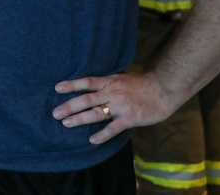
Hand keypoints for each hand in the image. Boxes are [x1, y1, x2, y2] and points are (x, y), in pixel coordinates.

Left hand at [52, 71, 176, 144]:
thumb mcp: (121, 78)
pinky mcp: (129, 118)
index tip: (56, 88)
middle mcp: (112, 93)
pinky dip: (102, 135)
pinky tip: (92, 140)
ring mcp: (120, 106)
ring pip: (96, 113)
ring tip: (66, 123)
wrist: (163, 90)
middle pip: (87, 99)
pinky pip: (113, 128)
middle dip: (70, 106)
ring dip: (80, 119)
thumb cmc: (142, 84)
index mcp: (109, 82)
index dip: (71, 85)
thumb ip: (107, 82)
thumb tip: (92, 85)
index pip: (87, 82)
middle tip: (55, 113)